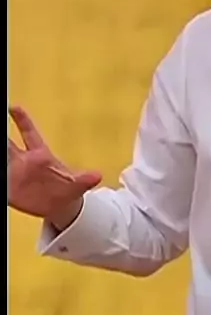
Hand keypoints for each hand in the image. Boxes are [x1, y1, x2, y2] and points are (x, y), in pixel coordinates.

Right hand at [8, 105, 101, 223]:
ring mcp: (16, 173)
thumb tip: (97, 176)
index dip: (22, 120)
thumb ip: (84, 180)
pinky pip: (2, 179)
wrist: (60, 207)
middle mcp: (25, 161)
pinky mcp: (10, 188)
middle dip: (3, 136)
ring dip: (1, 153)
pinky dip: (0, 176)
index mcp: (41, 155)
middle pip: (9, 144)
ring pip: (4, 158)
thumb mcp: (77, 185)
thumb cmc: (67, 189)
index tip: (14, 107)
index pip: (30, 134)